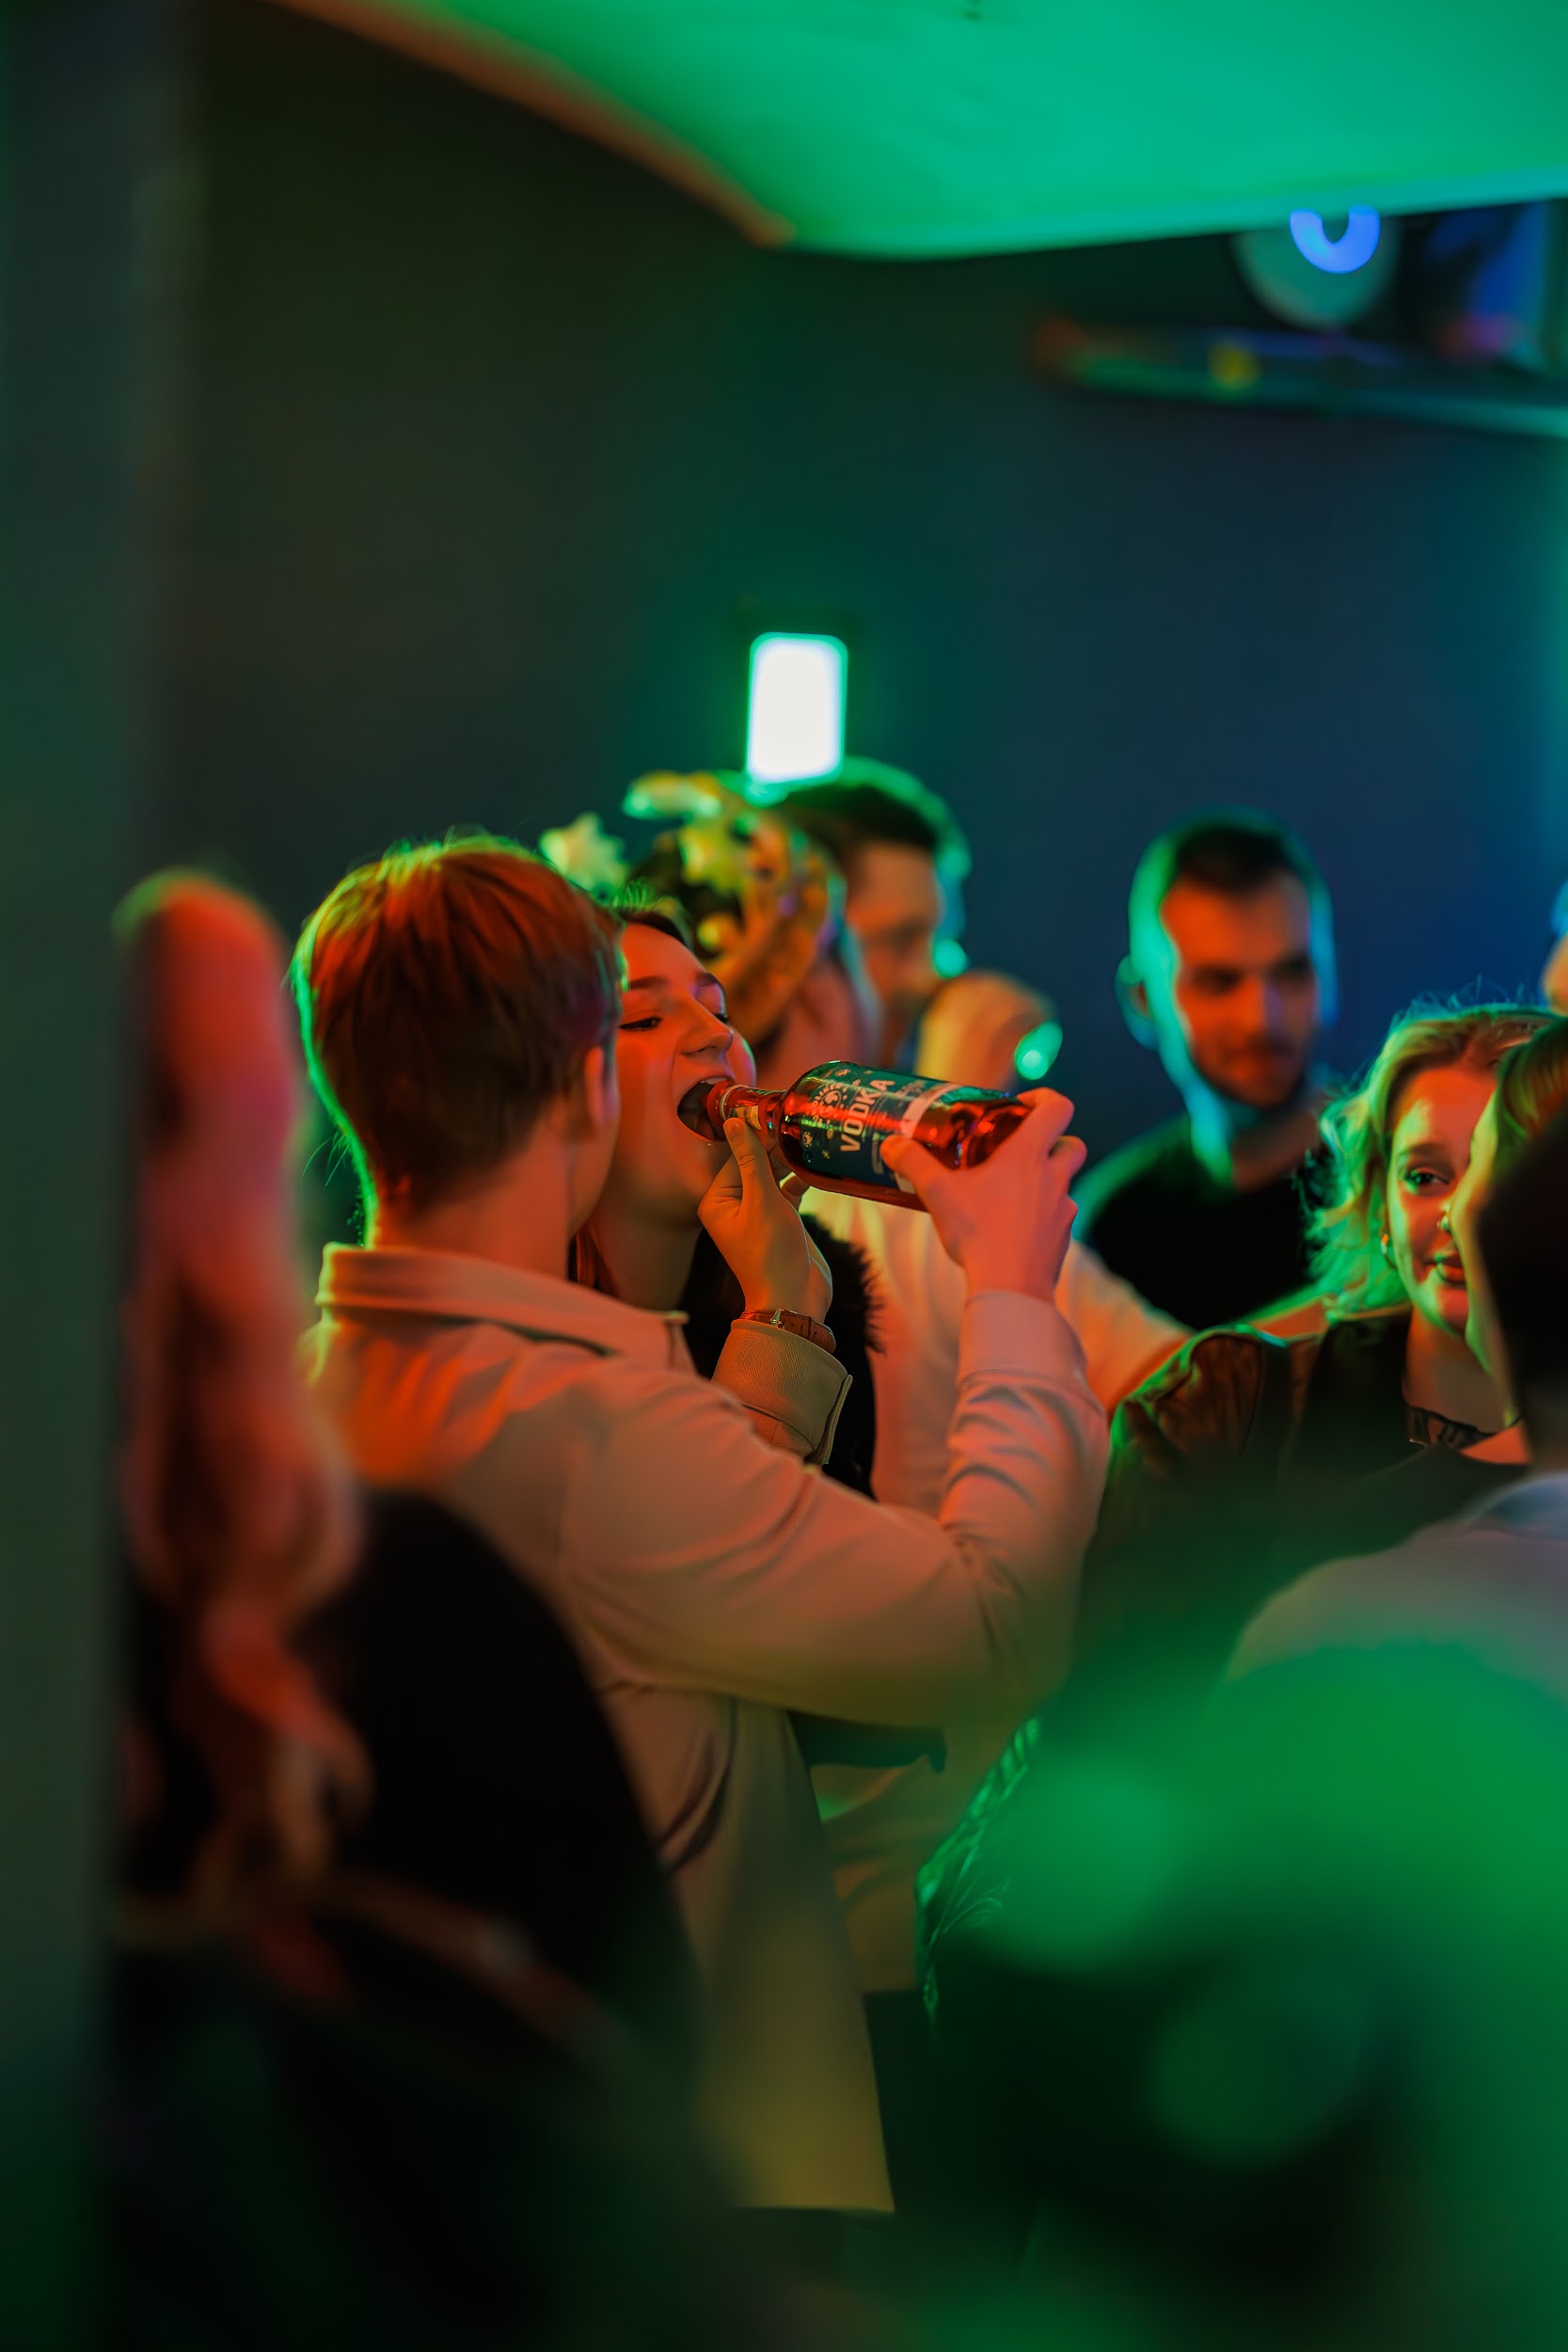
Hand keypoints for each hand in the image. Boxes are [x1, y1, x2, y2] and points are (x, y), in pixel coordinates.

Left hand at [698, 1117, 833, 1321]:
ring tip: (810, 1138)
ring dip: (790, 1160)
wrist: (794, 1298)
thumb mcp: (761, 1200)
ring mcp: (759, 1213)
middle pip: (755, 1163)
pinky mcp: (782, 1221)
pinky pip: (789, 1190)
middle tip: (799, 1121)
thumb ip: (751, 1159)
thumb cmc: (770, 1253)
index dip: (757, 1133)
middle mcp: (734, 1205)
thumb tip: (735, 1121)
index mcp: (718, 1201)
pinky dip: (800, 1179)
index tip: (777, 1110)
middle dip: (775, 1145)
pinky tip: (816, 1164)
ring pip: (774, 1175)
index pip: (737, 1156)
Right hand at [881, 1088, 1085, 1303]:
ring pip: (1066, 1183)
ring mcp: (1063, 1209)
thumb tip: (892, 1144)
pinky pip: (1058, 1217)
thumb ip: (914, 1163)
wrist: (1010, 1286)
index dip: (1044, 1099)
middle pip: (1073, 1143)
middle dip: (1054, 1140)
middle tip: (1021, 1151)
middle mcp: (1054, 1177)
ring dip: (1045, 1180)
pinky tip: (1014, 1228)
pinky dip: (1042, 1215)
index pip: (1058, 1107)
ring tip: (1010, 1194)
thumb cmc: (978, 1232)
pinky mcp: (1063, 1239)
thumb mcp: (938, 1193)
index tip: (1019, 1107)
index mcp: (1029, 1155)